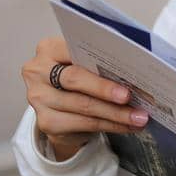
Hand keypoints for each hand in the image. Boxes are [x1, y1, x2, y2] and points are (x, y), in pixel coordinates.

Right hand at [20, 36, 147, 159]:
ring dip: (114, 114)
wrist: (60, 105)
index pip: (73, 52)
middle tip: (130, 98)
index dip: (97, 63)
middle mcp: (37, 72)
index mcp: (48, 49)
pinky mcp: (46, 122)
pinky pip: (83, 124)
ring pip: (82, 106)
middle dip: (106, 90)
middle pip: (75, 80)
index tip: (123, 73)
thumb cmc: (77, 76)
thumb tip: (133, 73)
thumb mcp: (82, 62)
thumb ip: (97, 62)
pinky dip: (109, 125)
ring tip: (137, 117)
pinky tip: (125, 126)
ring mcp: (39, 99)